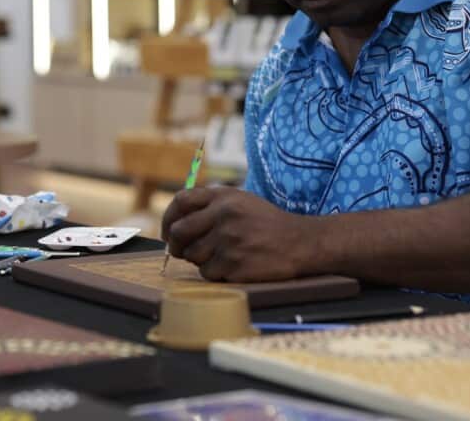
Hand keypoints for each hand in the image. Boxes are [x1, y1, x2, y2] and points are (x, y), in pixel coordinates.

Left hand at [161, 187, 317, 282]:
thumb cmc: (267, 223)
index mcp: (223, 197)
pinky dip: (215, 273)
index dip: (168, 218)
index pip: (181, 201)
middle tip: (181, 251)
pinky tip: (232, 266)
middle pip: (179, 232)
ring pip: (192, 255)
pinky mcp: (233, 263)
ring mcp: (228, 240)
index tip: (168, 232)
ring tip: (221, 256)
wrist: (301, 242)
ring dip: (200, 260)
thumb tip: (175, 224)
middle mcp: (223, 215)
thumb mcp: (241, 201)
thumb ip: (211, 205)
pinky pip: (207, 273)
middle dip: (175, 245)